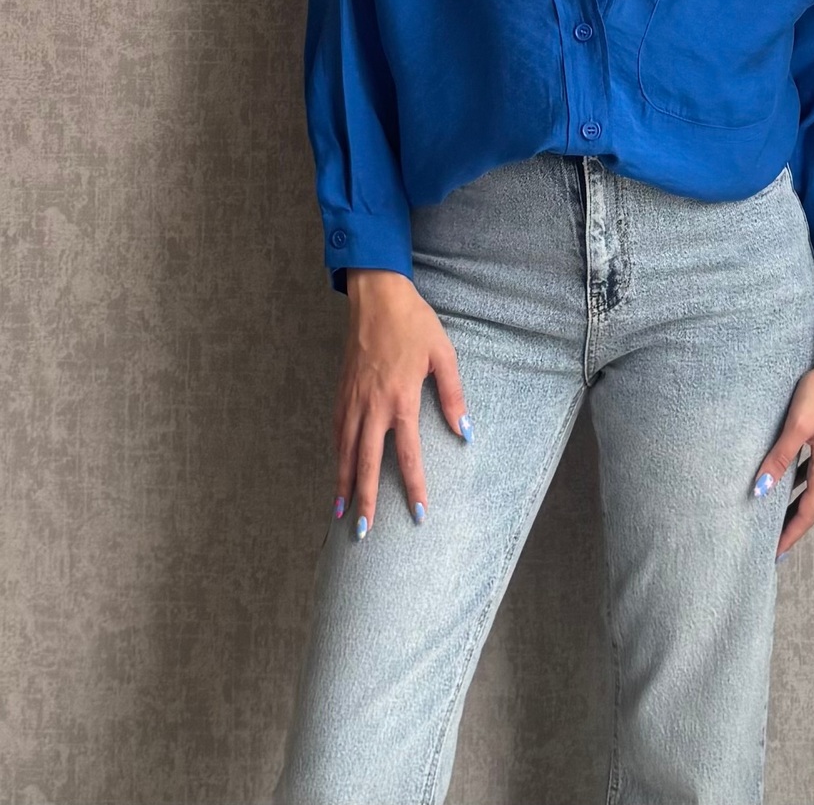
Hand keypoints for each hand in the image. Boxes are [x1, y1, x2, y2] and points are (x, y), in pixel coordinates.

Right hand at [333, 269, 473, 537]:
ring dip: (343, 483)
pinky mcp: (342, 390)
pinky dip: (336, 455)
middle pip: (366, 462)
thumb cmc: (414, 322)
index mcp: (401, 398)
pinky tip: (338, 469)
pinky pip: (336, 430)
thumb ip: (453, 394)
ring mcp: (352, 398)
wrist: (377, 296)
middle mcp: (372, 405)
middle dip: (365, 498)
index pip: (408, 453)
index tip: (417, 514)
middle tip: (363, 532)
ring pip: (344, 450)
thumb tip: (464, 431)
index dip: (413, 486)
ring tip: (341, 513)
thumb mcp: (443, 354)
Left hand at [754, 334, 813, 560]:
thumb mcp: (797, 427)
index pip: (808, 513)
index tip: (776, 553)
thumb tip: (761, 490)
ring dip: (801, 502)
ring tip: (779, 513)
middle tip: (774, 540)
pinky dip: (806, 481)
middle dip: (795, 522)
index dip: (791, 533)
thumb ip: (779, 459)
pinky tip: (793, 477)